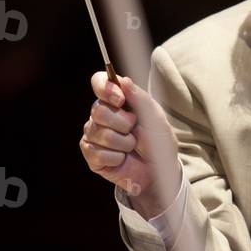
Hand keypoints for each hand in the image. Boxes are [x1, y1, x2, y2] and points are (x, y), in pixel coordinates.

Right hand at [79, 72, 179, 217]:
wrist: (159, 169)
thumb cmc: (157, 141)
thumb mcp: (155, 118)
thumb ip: (140, 99)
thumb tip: (123, 81)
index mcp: (116, 100)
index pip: (99, 82)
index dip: (105, 88)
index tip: (120, 99)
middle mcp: (100, 115)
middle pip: (98, 110)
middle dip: (123, 123)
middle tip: (134, 130)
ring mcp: (94, 135)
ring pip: (100, 133)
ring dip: (124, 143)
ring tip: (131, 146)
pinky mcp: (91, 156)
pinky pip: (98, 153)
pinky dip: (116, 158)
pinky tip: (122, 159)